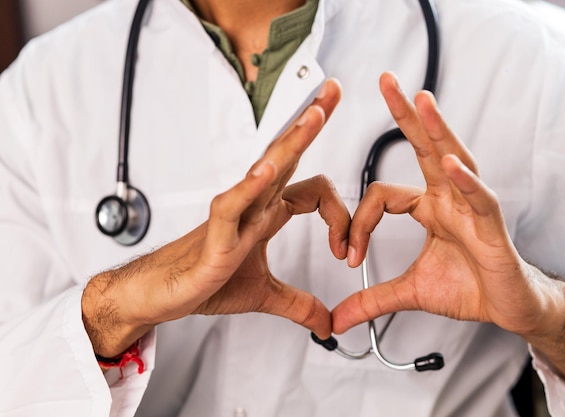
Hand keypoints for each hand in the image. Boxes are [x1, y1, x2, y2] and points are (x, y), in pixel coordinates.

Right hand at [83, 79, 346, 356]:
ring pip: (265, 169)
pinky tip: (266, 171)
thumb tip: (327, 325)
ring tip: (314, 115)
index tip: (346, 250)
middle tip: (332, 90)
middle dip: (312, 121)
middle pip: (288, 155)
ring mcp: (234, 214)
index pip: (312, 190)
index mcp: (267, 213)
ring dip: (292, 141)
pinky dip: (250, 187)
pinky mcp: (215, 235)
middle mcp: (253, 204)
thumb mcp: (264, 295)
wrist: (162, 295)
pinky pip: (233, 204)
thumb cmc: (206, 281)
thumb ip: (298, 304)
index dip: (339, 213)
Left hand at [332, 72, 550, 335]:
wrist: (508, 307)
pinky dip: (466, 182)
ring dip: (437, 130)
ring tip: (421, 100)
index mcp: (429, 207)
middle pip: (424, 147)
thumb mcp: (410, 292)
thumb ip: (373, 299)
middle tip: (385, 80)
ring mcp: (471, 206)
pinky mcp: (492, 226)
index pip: (383, 195)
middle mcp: (449, 197)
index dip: (360, 221)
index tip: (348, 255)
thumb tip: (337, 319)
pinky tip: (450, 164)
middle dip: (406, 114)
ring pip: (453, 160)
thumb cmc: (467, 287)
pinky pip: (478, 198)